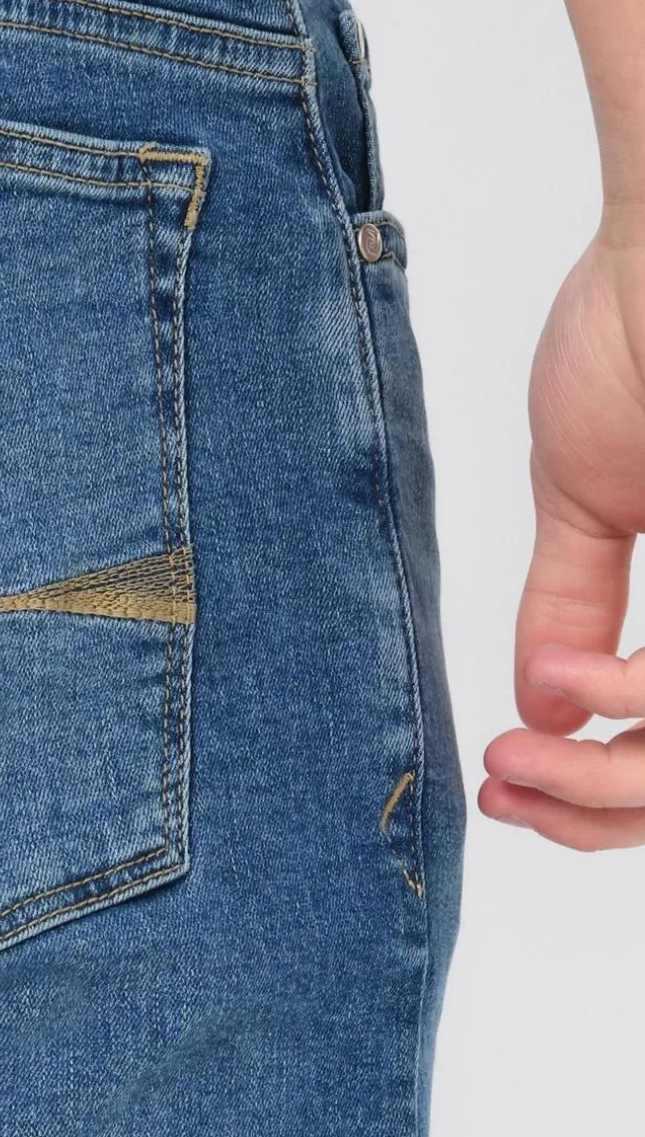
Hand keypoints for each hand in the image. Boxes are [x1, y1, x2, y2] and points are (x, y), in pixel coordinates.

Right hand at [482, 219, 644, 846]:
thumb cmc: (631, 332)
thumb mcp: (585, 493)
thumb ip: (569, 602)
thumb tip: (541, 704)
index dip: (595, 786)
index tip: (506, 780)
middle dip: (596, 805)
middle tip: (506, 789)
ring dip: (608, 782)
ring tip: (517, 766)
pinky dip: (630, 697)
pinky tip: (569, 682)